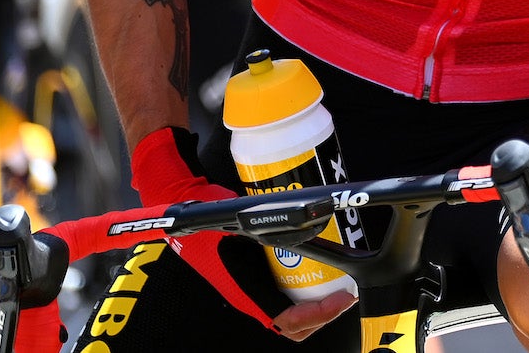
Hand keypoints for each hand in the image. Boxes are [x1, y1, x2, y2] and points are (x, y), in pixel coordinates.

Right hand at [130, 127, 355, 337]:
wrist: (182, 205)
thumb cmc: (204, 215)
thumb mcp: (234, 221)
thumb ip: (260, 225)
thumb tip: (298, 221)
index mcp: (244, 292)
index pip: (288, 320)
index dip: (318, 315)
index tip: (342, 298)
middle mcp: (250, 296)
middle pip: (295, 324)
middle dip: (323, 313)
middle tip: (346, 291)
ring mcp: (254, 288)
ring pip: (292, 312)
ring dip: (317, 303)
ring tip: (339, 282)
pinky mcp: (257, 276)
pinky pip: (286, 294)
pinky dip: (306, 288)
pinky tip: (322, 268)